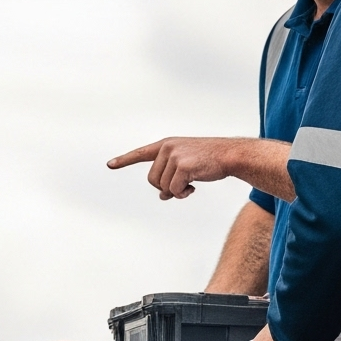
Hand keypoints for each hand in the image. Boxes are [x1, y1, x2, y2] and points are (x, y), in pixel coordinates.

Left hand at [107, 136, 245, 200]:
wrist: (230, 155)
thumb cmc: (209, 161)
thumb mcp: (186, 166)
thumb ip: (170, 176)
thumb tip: (162, 196)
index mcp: (167, 145)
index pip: (141, 153)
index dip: (124, 160)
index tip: (110, 164)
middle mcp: (168, 148)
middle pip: (152, 180)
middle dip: (166, 188)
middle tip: (183, 185)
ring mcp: (175, 156)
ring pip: (162, 187)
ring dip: (176, 192)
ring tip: (191, 183)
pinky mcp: (183, 166)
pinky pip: (174, 191)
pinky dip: (183, 194)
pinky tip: (194, 187)